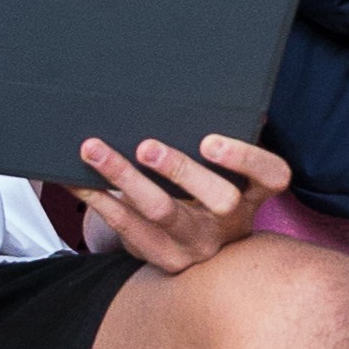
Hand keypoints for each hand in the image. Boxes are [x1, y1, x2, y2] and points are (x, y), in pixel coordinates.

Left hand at [65, 131, 290, 273]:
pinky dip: (97, 199)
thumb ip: (222, 140)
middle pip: (218, 200)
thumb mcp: (224, 173)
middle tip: (146, 146)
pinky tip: (76, 179)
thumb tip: (215, 90)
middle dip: (181, 171)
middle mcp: (230, 224)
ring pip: (161, 213)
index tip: (210, 140)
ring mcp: (196, 246)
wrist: (193, 249)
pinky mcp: (162, 258)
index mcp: (253, 194)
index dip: (246, 159)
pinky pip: (126, 227)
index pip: (271, 176)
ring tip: (94, 150)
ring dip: (124, 178)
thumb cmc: (206, 191)